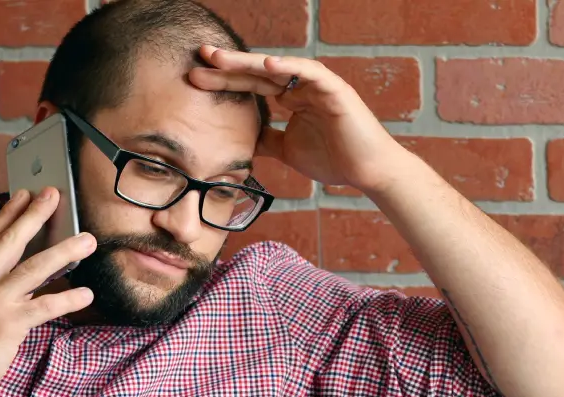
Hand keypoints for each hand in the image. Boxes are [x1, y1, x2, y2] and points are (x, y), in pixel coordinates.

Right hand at [0, 188, 97, 396]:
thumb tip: (22, 282)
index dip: (8, 214)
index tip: (23, 193)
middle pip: (10, 242)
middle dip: (34, 216)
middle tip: (54, 195)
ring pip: (33, 269)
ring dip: (64, 252)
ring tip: (87, 239)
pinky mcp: (7, 326)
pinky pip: (44, 307)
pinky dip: (68, 298)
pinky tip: (87, 294)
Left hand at [188, 46, 412, 194]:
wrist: (368, 172)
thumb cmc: (335, 160)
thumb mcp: (288, 151)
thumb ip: (267, 141)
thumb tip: (244, 140)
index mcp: (292, 98)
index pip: (252, 85)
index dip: (225, 81)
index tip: (195, 79)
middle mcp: (302, 87)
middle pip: (258, 72)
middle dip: (228, 65)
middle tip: (198, 56)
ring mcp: (318, 85)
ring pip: (279, 68)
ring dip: (248, 62)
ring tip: (220, 58)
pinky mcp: (335, 89)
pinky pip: (309, 72)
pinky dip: (289, 67)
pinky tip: (266, 65)